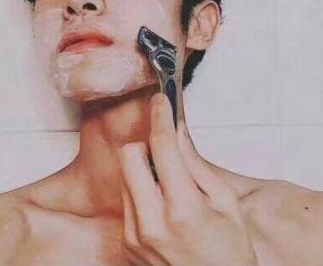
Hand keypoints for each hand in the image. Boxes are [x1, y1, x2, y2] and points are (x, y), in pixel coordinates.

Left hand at [117, 93, 257, 265]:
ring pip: (124, 176)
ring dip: (142, 170)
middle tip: (164, 153)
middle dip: (145, 145)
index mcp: (183, 209)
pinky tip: (160, 206)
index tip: (160, 102)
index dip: (160, 117)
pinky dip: (140, 192)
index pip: (162, 146)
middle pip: (128, 155)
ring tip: (168, 187)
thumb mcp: (225, 203)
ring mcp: (134, 235)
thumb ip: (196, 165)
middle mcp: (151, 222)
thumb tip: (178, 132)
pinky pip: (125, 200)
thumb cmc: (230, 253)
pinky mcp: (126, 243)